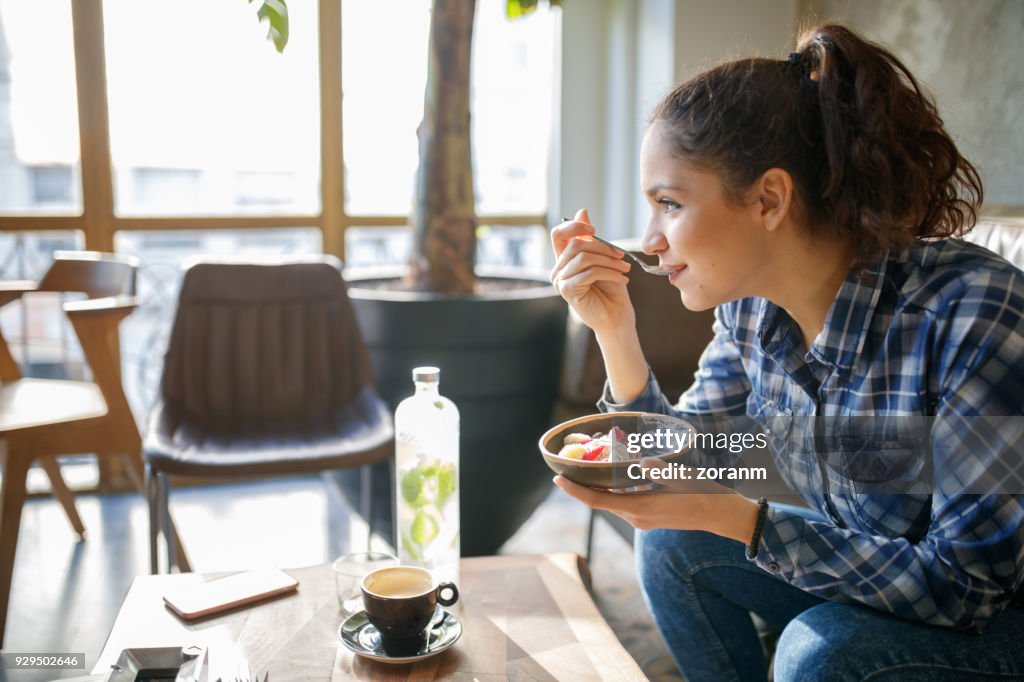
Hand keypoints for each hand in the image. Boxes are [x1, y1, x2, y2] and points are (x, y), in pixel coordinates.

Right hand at [550, 208, 634, 335]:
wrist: (616, 317)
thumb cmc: (610, 289)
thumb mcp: (604, 258)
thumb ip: (591, 239)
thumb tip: (582, 211)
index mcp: (564, 260)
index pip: (558, 234)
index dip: (574, 227)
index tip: (594, 231)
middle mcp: (558, 270)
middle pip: (576, 244)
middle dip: (603, 247)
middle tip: (622, 256)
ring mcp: (560, 281)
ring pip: (584, 257)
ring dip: (609, 261)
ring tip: (624, 269)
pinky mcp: (567, 291)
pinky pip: (589, 272)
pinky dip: (609, 273)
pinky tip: (623, 280)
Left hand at [553, 459, 759, 542]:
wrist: (722, 514)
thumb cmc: (703, 494)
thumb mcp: (680, 477)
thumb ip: (657, 470)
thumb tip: (639, 462)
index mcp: (640, 509)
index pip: (598, 501)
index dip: (575, 491)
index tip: (557, 480)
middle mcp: (636, 517)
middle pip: (601, 501)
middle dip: (583, 484)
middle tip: (568, 465)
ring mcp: (642, 519)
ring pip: (613, 501)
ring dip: (600, 486)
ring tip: (587, 465)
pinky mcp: (649, 516)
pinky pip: (625, 501)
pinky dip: (615, 488)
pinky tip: (615, 472)